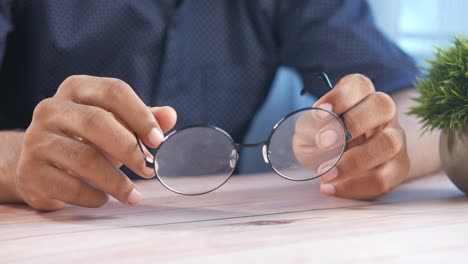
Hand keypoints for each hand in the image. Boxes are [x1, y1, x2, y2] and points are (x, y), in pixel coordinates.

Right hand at [16, 75, 176, 209]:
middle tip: (148, 169)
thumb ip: (142, 118)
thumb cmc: (85, 137)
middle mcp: (52, 108)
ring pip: (84, 158)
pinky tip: (104, 199)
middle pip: (96, 122)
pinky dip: (93, 196)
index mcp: (77, 89)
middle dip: (129, 149)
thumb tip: (169, 115)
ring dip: (116, 181)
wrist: (40, 161)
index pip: (113, 91)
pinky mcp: (30, 171)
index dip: (140, 115)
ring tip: (134, 194)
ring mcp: (37, 139)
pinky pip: (69, 186)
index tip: (158, 140)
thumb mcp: (114, 122)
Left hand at [296, 74, 408, 198]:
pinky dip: (354, 186)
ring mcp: (395, 140)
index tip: (319, 112)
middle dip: (354, 123)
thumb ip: (313, 126)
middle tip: (324, 143)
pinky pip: (383, 178)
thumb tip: (325, 130)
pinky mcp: (396, 169)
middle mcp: (383, 115)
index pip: (360, 85)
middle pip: (384, 106)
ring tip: (325, 173)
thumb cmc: (320, 141)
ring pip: (390, 144)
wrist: (332, 166)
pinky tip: (330, 188)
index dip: (340, 97)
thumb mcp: (308, 130)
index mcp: (360, 97)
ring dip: (354, 161)